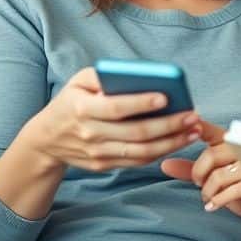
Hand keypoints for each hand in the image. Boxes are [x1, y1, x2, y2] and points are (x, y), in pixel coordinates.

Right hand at [18, 67, 202, 172]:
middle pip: (136, 133)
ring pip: (141, 152)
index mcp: (82, 109)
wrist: (46, 139)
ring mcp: (97, 153)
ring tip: (193, 130)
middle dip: (169, 125)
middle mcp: (90, 134)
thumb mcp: (78, 81)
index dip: (142, 103)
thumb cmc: (70, 102)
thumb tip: (139, 75)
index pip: (116, 108)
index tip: (167, 96)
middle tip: (192, 116)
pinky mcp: (104, 165)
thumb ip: (104, 76)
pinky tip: (178, 140)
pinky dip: (160, 152)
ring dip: (172, 142)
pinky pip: (137, 161)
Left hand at [160, 123, 240, 229]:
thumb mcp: (214, 180)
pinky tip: (213, 206)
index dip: (200, 127)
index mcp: (234, 145)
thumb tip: (165, 164)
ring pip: (219, 175)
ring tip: (209, 198)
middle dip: (198, 173)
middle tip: (199, 184)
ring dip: (208, 191)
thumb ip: (191, 171)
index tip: (189, 125)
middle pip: (212, 154)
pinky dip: (218, 200)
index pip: (214, 132)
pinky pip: (232, 191)